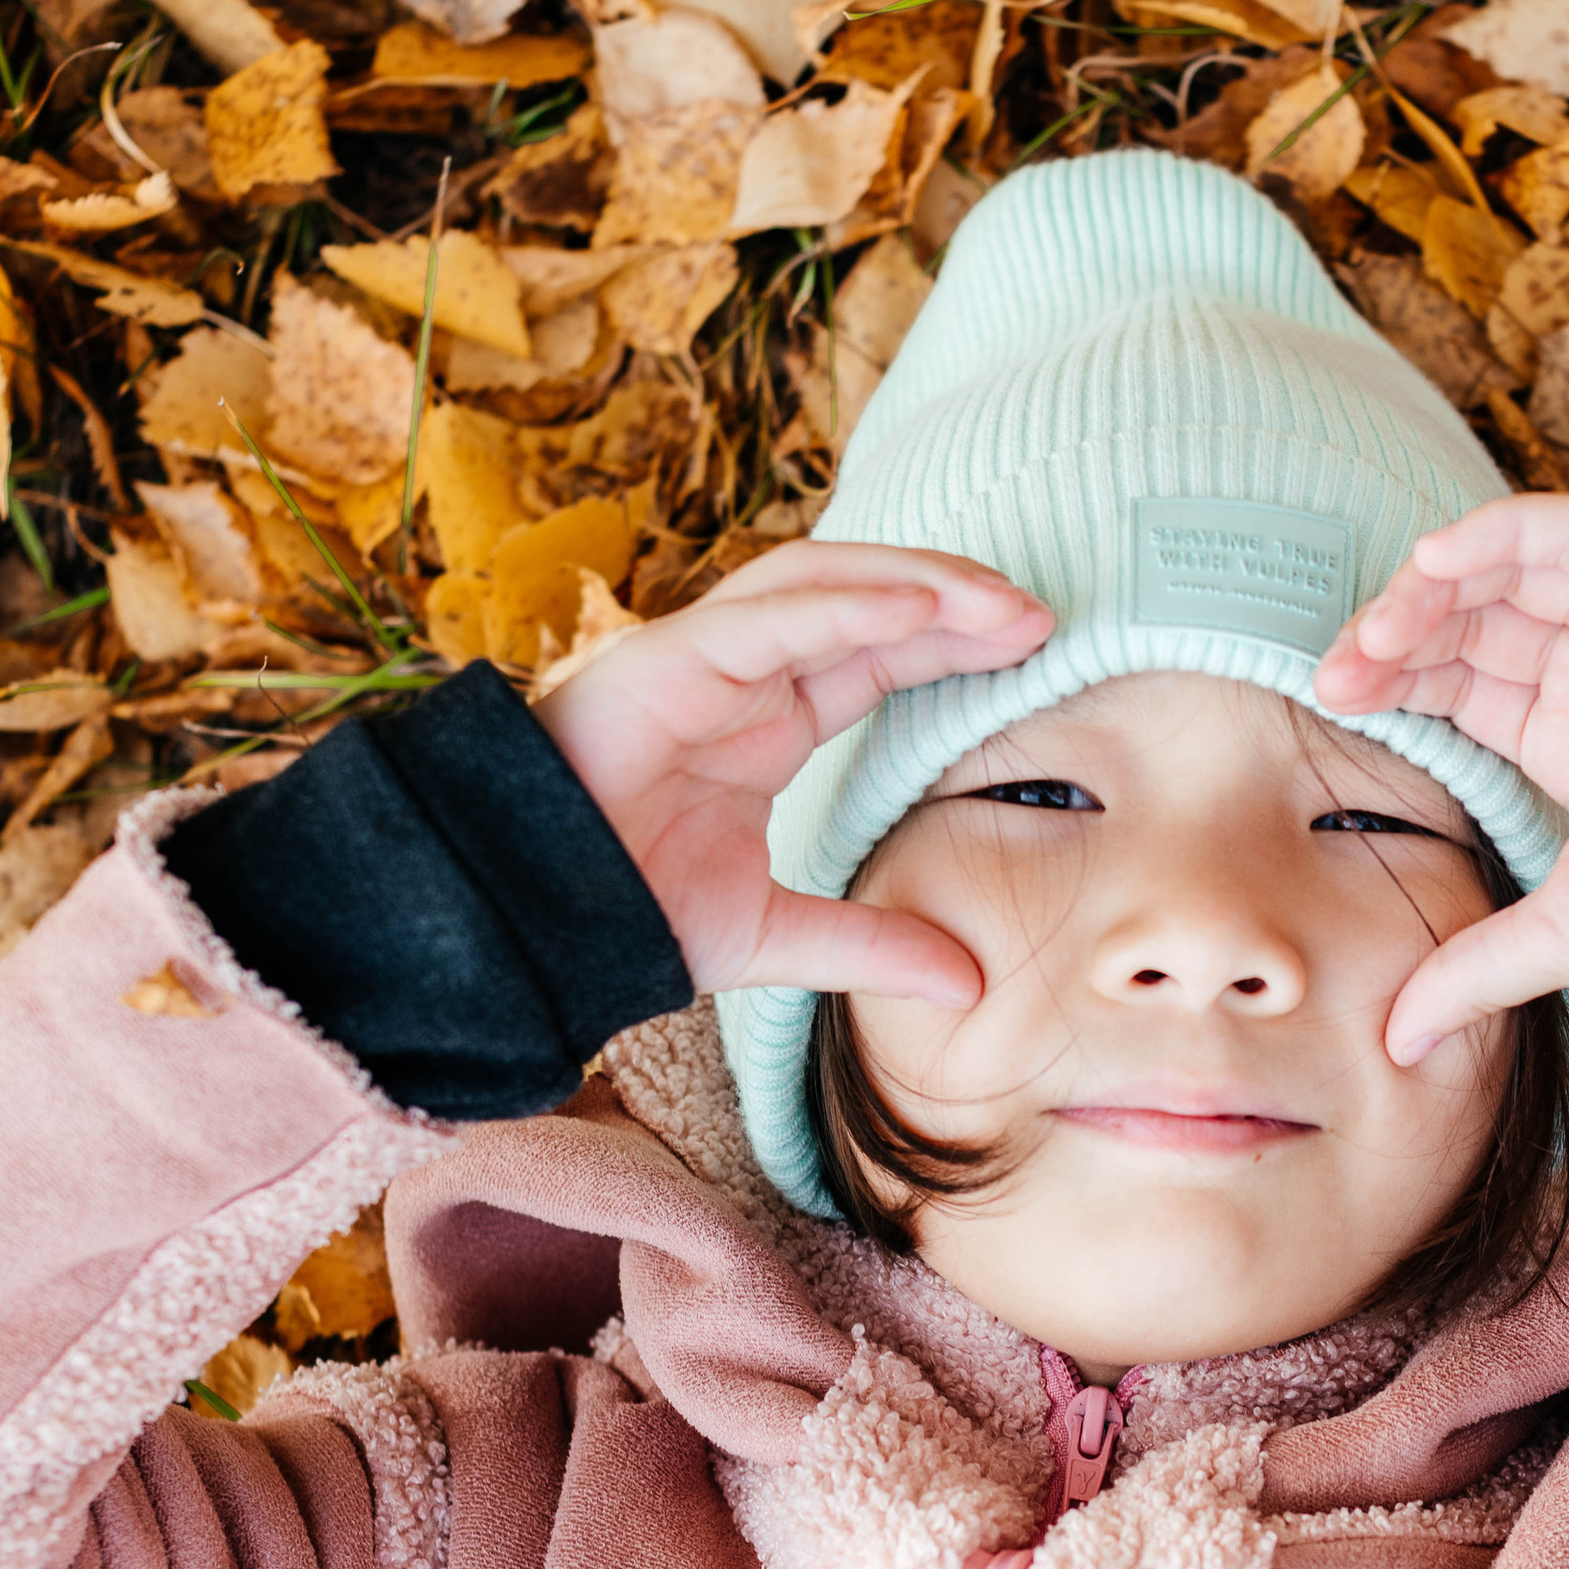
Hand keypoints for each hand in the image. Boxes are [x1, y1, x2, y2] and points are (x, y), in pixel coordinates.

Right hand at [541, 540, 1051, 998]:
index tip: (1034, 651)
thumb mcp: (775, 937)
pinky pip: (768, 618)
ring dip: (914, 583)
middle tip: (1041, 617)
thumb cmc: (625, 915)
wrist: (526, 928)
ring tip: (999, 601)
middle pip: (862, 603)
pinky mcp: (662, 662)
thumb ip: (870, 947)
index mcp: (763, 723)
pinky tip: (918, 607)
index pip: (875, 656)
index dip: (952, 644)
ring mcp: (697, 660)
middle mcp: (737, 677)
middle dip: (952, 600)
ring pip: (819, 584)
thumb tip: (971, 985)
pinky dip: (845, 604)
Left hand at [1316, 497, 1568, 1061]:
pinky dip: (1496, 533)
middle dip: (1393, 636)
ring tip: (1378, 630)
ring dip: (1429, 587)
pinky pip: (1567, 530)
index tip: (1331, 696)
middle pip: (1466, 621)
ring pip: (1503, 569)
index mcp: (1561, 732)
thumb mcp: (1561, 929)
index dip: (1391, 679)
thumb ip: (1475, 974)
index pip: (1453, 681)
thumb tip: (1398, 1048)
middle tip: (1339, 670)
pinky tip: (1436, 562)